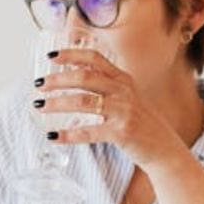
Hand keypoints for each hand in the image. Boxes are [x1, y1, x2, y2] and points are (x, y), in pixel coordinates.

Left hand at [33, 48, 182, 168]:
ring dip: (57, 104)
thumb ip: (107, 85)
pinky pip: (88, 132)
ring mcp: (123, 111)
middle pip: (84, 77)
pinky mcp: (121, 133)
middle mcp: (123, 91)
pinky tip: (53, 136)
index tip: (51, 55)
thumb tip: (74, 77)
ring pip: (83, 102)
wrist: (163, 148)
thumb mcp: (127, 97)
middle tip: (39, 85)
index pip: (94, 59)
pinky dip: (68, 134)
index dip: (71, 54)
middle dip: (58, 79)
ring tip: (40, 107)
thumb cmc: (140, 123)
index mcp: (123, 79)